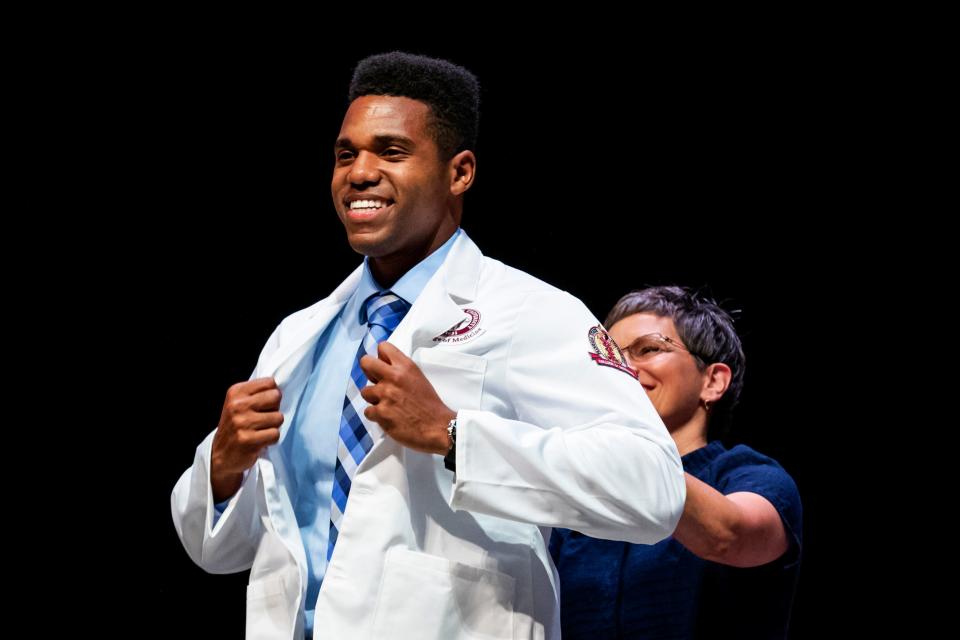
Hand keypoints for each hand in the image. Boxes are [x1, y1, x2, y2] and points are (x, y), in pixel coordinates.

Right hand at [210, 377, 283, 501]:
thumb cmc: (236, 426)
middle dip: (274, 409)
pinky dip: (271, 439)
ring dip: (273, 426)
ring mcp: (242, 423)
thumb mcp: (239, 403)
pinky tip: (260, 440)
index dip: (271, 394)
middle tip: (263, 418)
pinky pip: (275, 434)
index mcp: (235, 392)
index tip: (263, 405)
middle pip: (276, 397)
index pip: (270, 382)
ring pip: (278, 417)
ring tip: (260, 431)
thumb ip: (257, 393)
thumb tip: (281, 390)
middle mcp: (237, 405)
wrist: (221, 454)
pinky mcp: (248, 440)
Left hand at [358, 342, 455, 454]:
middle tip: (376, 382)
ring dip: (374, 399)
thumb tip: (383, 369)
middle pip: (366, 362)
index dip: (381, 357)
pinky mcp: (381, 413)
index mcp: (405, 366)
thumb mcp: (418, 378)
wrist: (438, 427)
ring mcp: (385, 395)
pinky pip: (368, 411)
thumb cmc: (430, 404)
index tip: (384, 367)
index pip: (383, 347)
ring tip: (388, 405)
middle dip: (369, 372)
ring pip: (365, 391)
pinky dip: (376, 415)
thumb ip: (401, 371)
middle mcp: (393, 377)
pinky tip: (388, 417)